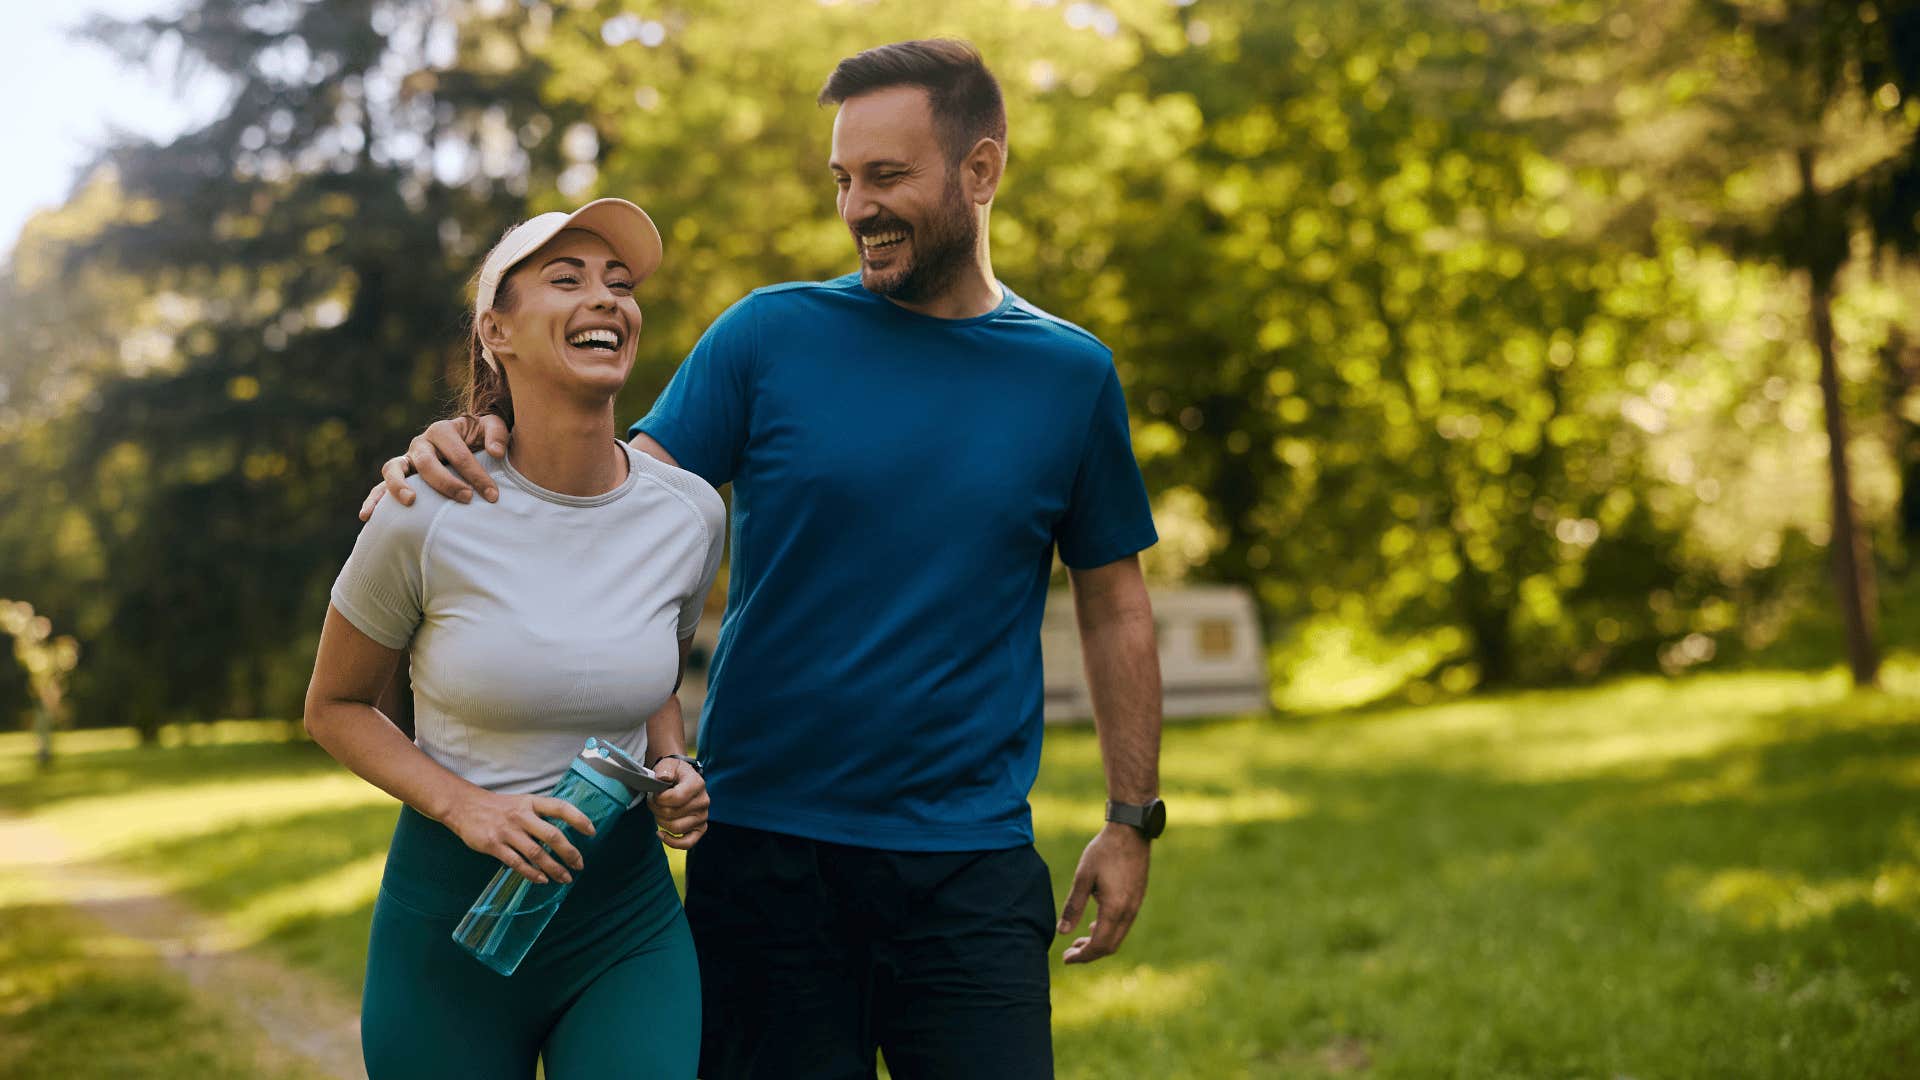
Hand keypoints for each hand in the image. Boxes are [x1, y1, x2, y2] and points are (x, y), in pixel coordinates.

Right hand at [358, 414, 509, 520]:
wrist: (466, 443)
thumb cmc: (481, 438)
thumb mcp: (491, 428)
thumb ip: (497, 434)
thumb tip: (496, 453)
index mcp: (442, 430)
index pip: (458, 453)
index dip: (476, 474)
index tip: (492, 495)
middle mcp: (420, 443)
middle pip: (427, 462)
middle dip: (447, 482)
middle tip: (466, 498)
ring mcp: (406, 460)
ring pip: (393, 469)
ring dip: (399, 485)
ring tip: (410, 501)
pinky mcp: (398, 477)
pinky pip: (379, 487)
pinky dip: (372, 500)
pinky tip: (367, 516)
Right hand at [443, 788, 595, 884]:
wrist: (463, 806)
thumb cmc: (498, 807)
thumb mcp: (521, 802)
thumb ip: (540, 815)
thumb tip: (563, 835)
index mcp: (531, 802)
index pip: (560, 808)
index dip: (578, 819)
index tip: (592, 832)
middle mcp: (521, 816)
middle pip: (552, 835)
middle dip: (569, 852)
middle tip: (579, 865)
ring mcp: (507, 831)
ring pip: (536, 853)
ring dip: (553, 868)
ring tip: (565, 878)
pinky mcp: (493, 845)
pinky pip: (516, 862)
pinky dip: (531, 873)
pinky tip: (542, 879)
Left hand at [647, 757, 709, 849]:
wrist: (682, 778)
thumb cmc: (674, 773)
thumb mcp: (668, 765)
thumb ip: (665, 769)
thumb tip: (662, 778)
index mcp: (697, 784)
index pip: (675, 798)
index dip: (659, 798)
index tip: (654, 793)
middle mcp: (703, 801)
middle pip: (672, 814)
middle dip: (656, 809)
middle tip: (653, 801)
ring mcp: (703, 816)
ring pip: (676, 828)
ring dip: (660, 821)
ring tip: (658, 811)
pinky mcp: (700, 828)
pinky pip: (688, 843)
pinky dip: (672, 842)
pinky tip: (660, 834)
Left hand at [1058, 823, 1149, 963]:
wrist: (1131, 831)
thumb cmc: (1104, 851)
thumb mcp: (1083, 877)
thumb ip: (1074, 906)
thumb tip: (1061, 933)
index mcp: (1114, 909)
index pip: (1098, 945)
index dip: (1081, 956)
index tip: (1065, 958)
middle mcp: (1128, 912)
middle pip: (1110, 946)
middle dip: (1089, 954)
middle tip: (1069, 952)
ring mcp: (1135, 906)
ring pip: (1117, 937)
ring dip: (1098, 943)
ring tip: (1078, 940)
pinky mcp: (1137, 899)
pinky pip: (1123, 925)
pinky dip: (1108, 931)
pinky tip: (1094, 924)